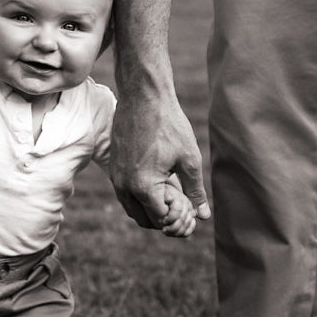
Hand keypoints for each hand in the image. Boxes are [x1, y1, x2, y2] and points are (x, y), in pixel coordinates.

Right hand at [110, 84, 210, 231]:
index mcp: (143, 187)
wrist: (143, 97)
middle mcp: (124, 186)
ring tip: (171, 196)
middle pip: (144, 219)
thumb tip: (203, 215)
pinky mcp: (113, 167)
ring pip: (132, 208)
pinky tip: (158, 183)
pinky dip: (140, 197)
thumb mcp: (189, 159)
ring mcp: (115, 177)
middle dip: (164, 219)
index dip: (179, 219)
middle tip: (181, 206)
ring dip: (150, 209)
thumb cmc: (169, 125)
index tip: (190, 207)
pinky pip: (125, 194)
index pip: (161, 220)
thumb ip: (195, 191)